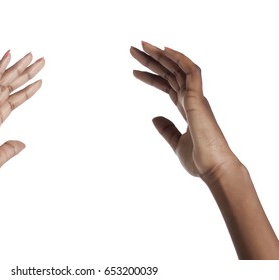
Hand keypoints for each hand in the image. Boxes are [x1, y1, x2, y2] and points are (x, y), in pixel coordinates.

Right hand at [0, 51, 44, 191]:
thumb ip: (9, 150)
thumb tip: (23, 143)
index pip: (12, 102)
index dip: (25, 91)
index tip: (39, 81)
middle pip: (9, 88)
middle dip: (24, 74)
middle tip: (40, 59)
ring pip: (1, 83)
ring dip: (16, 69)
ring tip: (31, 56)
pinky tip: (7, 59)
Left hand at [131, 42, 238, 179]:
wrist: (213, 168)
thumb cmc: (199, 159)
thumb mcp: (176, 143)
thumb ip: (166, 129)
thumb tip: (154, 118)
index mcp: (187, 108)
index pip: (167, 86)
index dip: (152, 77)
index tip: (134, 71)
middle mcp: (192, 99)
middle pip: (170, 73)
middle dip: (152, 61)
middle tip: (133, 49)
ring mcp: (196, 98)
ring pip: (178, 68)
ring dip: (161, 55)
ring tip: (142, 45)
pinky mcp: (198, 99)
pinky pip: (191, 72)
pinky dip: (179, 58)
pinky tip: (164, 50)